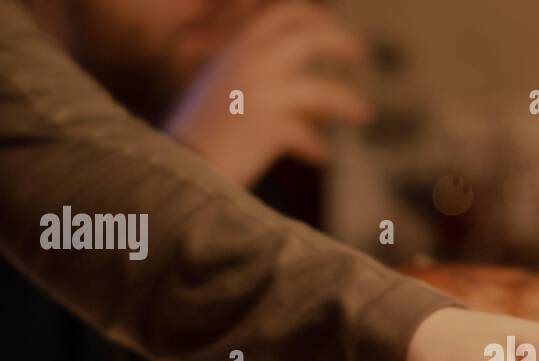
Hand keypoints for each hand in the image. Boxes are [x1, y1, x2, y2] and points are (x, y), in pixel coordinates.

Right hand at [164, 1, 371, 185]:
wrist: (174, 166)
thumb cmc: (195, 134)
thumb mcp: (218, 91)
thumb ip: (251, 78)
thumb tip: (295, 87)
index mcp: (236, 50)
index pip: (281, 14)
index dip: (313, 17)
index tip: (331, 27)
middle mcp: (249, 63)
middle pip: (310, 36)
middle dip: (340, 41)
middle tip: (360, 53)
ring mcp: (262, 93)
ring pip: (324, 90)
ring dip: (348, 102)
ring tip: (365, 114)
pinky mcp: (270, 127)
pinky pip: (309, 135)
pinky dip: (316, 146)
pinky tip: (321, 157)